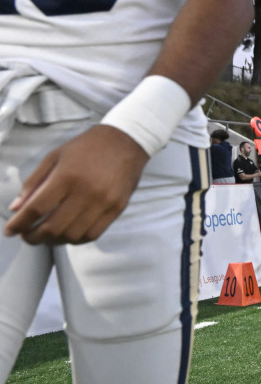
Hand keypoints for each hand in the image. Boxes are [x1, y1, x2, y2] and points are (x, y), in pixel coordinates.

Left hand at [5, 124, 149, 244]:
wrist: (125, 142)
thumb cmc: (87, 147)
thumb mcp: (54, 157)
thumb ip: (33, 182)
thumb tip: (16, 208)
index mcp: (66, 176)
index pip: (36, 208)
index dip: (19, 224)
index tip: (10, 231)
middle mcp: (86, 192)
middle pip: (53, 227)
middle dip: (33, 237)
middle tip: (26, 236)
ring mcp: (104, 203)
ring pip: (72, 235)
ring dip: (54, 241)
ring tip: (46, 236)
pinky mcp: (117, 209)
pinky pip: (92, 234)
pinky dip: (75, 239)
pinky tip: (67, 233)